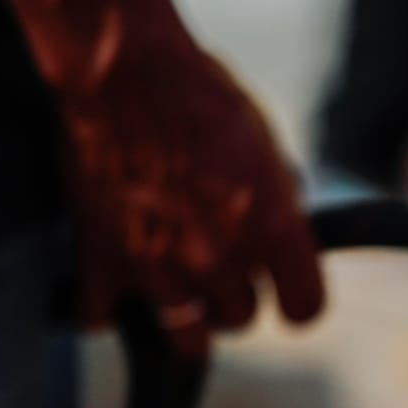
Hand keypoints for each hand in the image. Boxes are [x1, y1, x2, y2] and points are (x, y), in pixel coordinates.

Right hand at [48, 0, 322, 355]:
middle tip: (218, 267)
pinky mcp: (101, 261)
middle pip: (240, 320)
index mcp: (272, 229)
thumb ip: (280, 199)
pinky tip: (111, 289)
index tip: (289, 294)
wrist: (121, 69)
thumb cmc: (201, 94)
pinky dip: (106, 309)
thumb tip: (287, 232)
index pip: (305, 308)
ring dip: (186, 318)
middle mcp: (219, 259)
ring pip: (187, 338)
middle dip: (235, 298)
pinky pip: (102, 320)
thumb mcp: (267, 142)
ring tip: (177, 288)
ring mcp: (158, 268)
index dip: (299, 302)